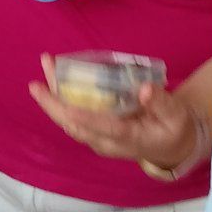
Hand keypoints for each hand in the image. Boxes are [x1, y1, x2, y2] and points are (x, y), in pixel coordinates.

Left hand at [30, 56, 207, 170]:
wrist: (170, 146)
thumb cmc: (173, 128)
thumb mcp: (175, 116)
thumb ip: (161, 103)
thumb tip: (144, 89)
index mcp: (128, 139)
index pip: (101, 129)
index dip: (82, 117)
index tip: (65, 105)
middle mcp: (107, 141)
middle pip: (74, 126)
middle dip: (53, 104)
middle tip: (36, 83)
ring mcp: (98, 137)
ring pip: (69, 119)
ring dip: (53, 95)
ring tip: (47, 64)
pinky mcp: (94, 129)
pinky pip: (73, 114)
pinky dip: (61, 95)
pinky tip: (57, 74)